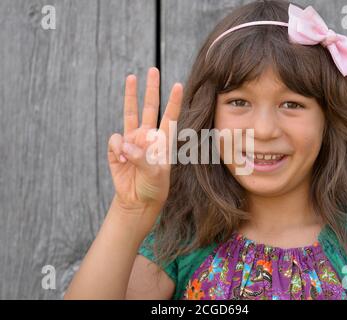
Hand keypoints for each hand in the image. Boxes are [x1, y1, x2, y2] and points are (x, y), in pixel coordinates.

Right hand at [108, 67, 182, 215]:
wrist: (137, 201)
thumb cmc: (153, 188)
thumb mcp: (155, 175)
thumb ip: (142, 158)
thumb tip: (125, 145)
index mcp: (162, 142)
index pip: (170, 117)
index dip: (173, 102)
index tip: (178, 85)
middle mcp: (147, 137)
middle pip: (150, 108)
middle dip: (151, 89)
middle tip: (153, 70)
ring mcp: (132, 141)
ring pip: (130, 113)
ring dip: (130, 95)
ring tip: (131, 77)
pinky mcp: (117, 150)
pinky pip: (115, 141)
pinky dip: (117, 149)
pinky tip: (121, 161)